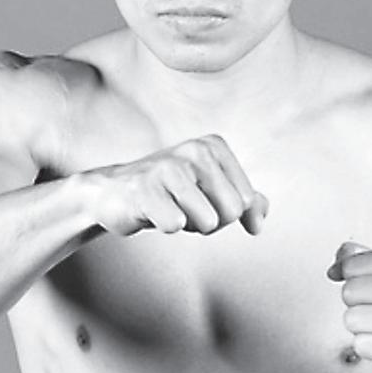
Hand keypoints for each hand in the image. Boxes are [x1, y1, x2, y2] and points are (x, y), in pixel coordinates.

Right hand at [86, 133, 268, 236]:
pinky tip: (150, 211)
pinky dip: (164, 226)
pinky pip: (176, 226)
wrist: (113, 194)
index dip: (225, 212)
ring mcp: (169, 167)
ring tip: (168, 207)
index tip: (200, 199)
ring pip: (209, 223)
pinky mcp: (145, 188)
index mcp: (214, 146)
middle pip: (231, 213)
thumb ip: (248, 203)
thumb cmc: (170, 194)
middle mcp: (195, 150)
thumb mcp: (214, 193)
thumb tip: (258, 224)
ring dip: (188, 226)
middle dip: (210, 222)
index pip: (246, 201)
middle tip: (183, 207)